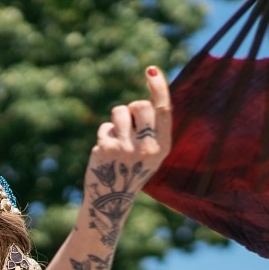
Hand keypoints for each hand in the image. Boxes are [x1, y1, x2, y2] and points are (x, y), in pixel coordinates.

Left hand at [81, 67, 173, 245]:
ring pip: (120, 112)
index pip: (163, 110)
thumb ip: (152, 129)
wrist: (110, 200)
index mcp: (163, 147)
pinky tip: (105, 152)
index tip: (151, 69)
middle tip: (129, 126)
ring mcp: (126, 148)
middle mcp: (147, 148)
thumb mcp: (150, 152)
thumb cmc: (132, 171)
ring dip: (116, 121)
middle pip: (140, 105)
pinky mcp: (106, 148)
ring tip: (117, 141)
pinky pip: (106, 126)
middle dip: (132, 109)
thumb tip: (147, 97)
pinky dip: (105, 134)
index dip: (158, 87)